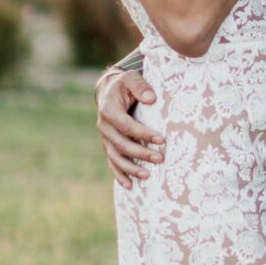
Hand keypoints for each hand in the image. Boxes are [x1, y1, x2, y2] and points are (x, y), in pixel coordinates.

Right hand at [96, 65, 160, 187]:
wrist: (110, 90)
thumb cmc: (125, 85)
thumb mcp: (131, 79)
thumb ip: (140, 86)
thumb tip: (151, 98)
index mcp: (109, 110)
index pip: (126, 125)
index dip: (143, 134)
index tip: (162, 139)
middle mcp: (104, 126)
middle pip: (121, 144)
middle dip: (141, 153)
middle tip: (160, 159)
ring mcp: (105, 138)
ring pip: (115, 157)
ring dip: (130, 168)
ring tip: (147, 176)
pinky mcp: (108, 145)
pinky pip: (112, 162)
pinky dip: (119, 175)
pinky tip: (129, 186)